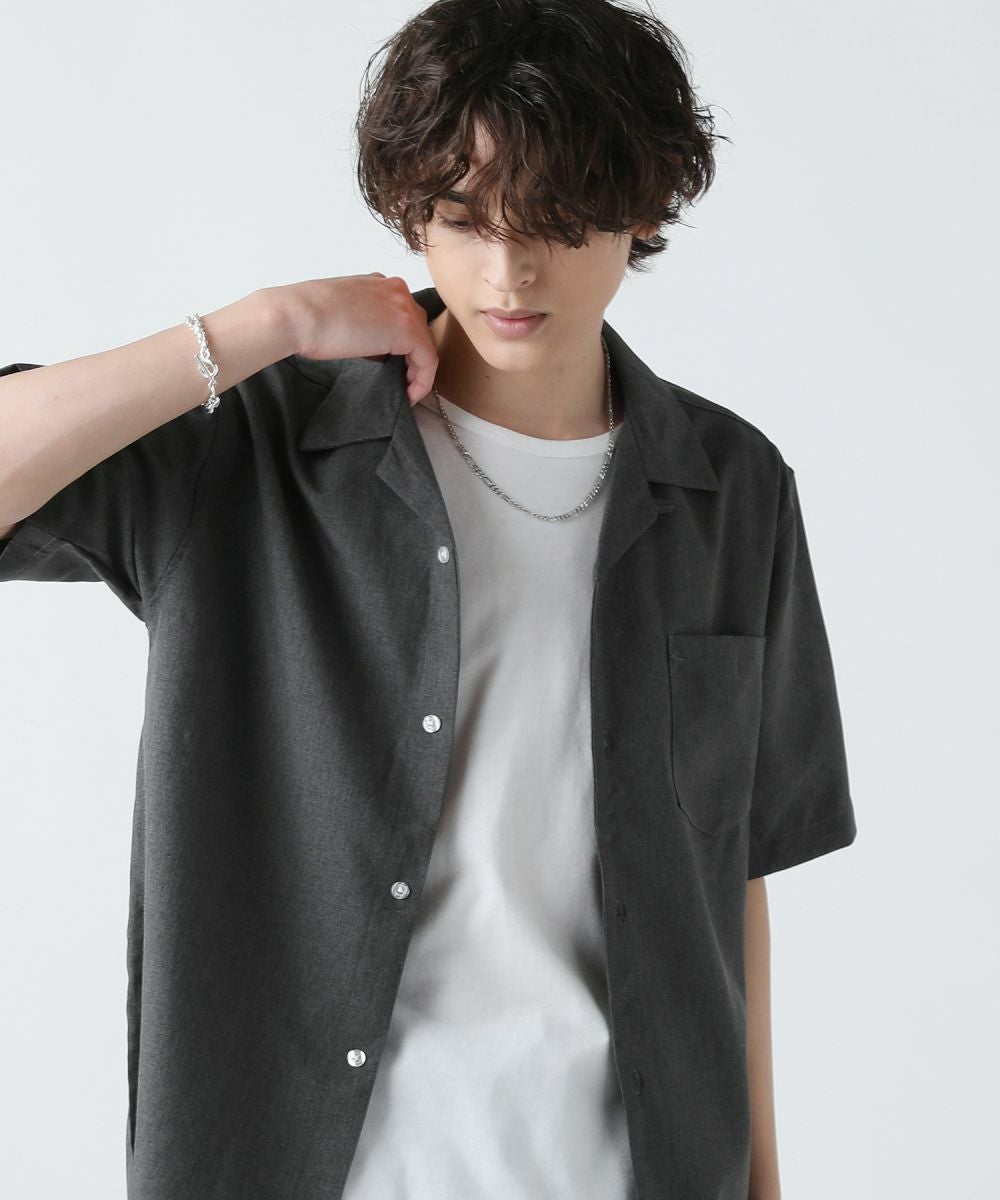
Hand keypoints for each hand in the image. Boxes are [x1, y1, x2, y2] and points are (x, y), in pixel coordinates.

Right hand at [267, 273, 438, 406]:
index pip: (404, 315)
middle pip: (419, 328)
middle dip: (414, 358)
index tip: (396, 366)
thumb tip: (374, 348)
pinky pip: (428, 360)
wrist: (295, 316)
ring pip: (426, 345)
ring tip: (406, 391)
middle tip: (403, 381)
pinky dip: (423, 381)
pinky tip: (409, 395)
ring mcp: (403, 307)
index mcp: (379, 282)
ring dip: (419, 372)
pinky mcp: (407, 330)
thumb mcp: (341, 311)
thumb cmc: (305, 317)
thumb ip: (363, 321)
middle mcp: (396, 290)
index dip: (404, 344)